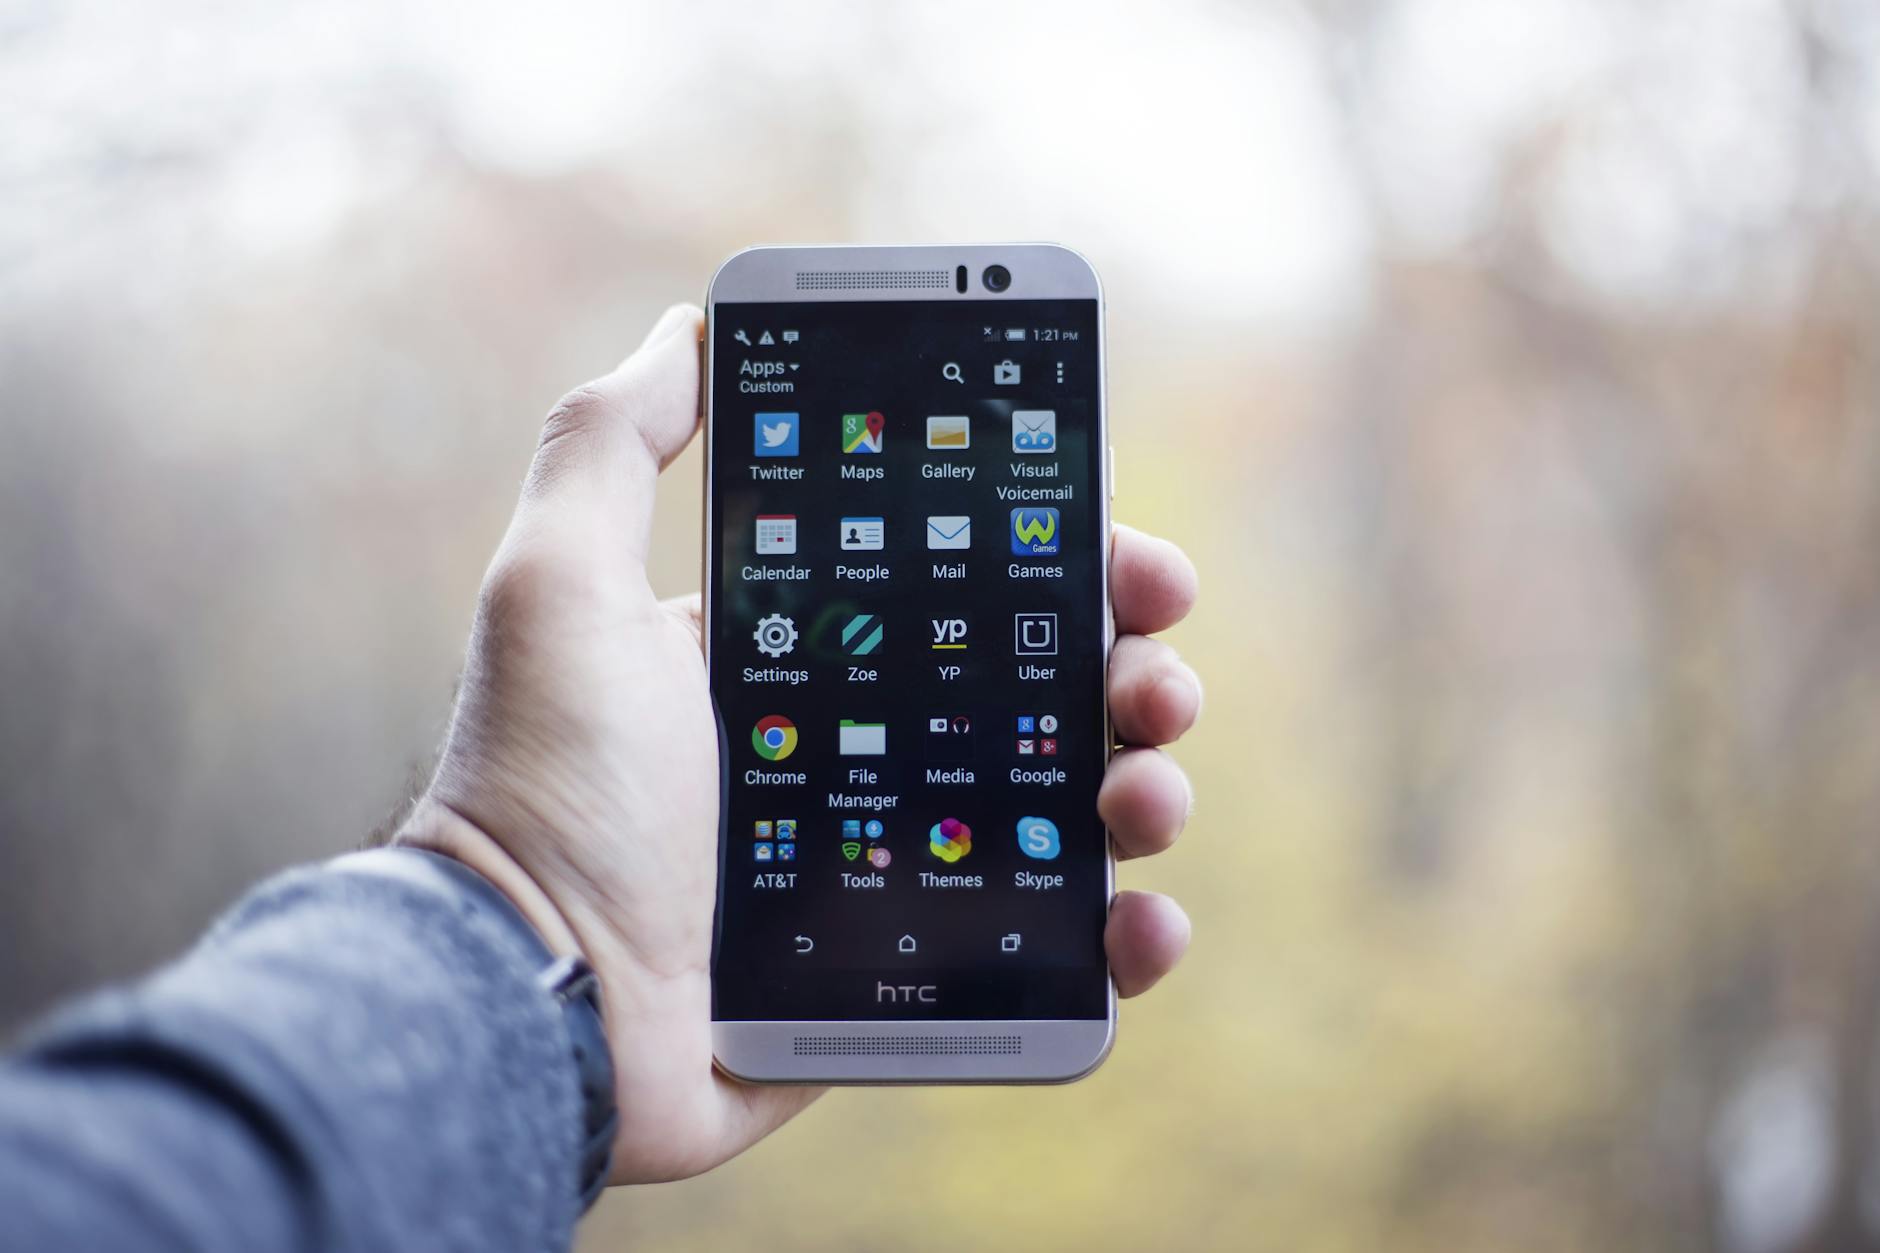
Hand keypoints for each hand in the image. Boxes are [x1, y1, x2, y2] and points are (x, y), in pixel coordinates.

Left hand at [396, 304, 1201, 1183]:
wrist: (530, 1008)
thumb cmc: (544, 790)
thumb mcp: (559, 587)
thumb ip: (611, 444)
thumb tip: (687, 327)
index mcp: (806, 661)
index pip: (968, 591)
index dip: (1065, 565)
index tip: (1130, 558)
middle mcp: (862, 756)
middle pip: (1043, 698)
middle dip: (1130, 673)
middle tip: (1155, 679)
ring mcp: (896, 871)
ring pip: (1068, 817)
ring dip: (1145, 790)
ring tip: (1146, 796)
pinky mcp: (912, 979)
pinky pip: (1051, 956)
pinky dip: (1123, 939)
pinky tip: (1145, 922)